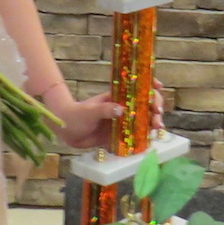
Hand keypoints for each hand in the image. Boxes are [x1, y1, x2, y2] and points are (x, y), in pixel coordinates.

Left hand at [45, 79, 164, 148]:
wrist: (66, 129)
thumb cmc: (76, 115)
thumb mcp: (90, 111)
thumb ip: (104, 110)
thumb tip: (121, 109)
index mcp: (116, 97)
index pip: (136, 87)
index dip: (149, 85)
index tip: (157, 87)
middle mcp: (122, 107)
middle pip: (144, 104)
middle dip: (155, 107)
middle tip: (158, 115)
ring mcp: (121, 121)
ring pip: (143, 119)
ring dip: (153, 122)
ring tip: (157, 128)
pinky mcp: (119, 135)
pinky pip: (135, 135)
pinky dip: (145, 136)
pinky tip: (151, 139)